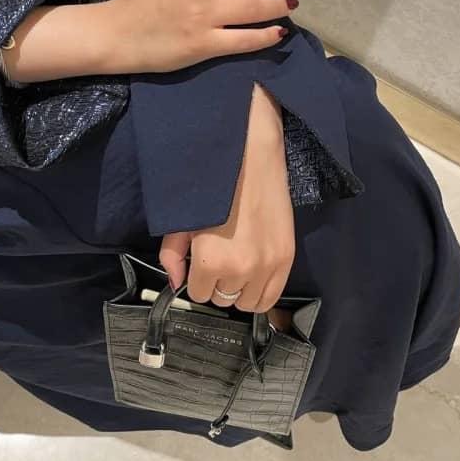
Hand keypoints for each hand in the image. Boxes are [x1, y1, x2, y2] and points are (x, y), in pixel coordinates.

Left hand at [159, 83, 294, 313]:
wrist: (251, 158)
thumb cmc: (212, 184)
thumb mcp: (182, 219)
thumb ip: (172, 255)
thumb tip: (175, 282)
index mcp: (211, 261)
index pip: (197, 294)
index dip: (194, 278)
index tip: (198, 261)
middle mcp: (241, 269)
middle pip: (222, 299)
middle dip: (215, 283)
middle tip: (217, 259)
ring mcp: (268, 266)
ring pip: (246, 302)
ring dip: (238, 288)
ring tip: (235, 265)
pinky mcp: (287, 258)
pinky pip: (272, 297)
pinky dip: (259, 292)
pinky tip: (252, 274)